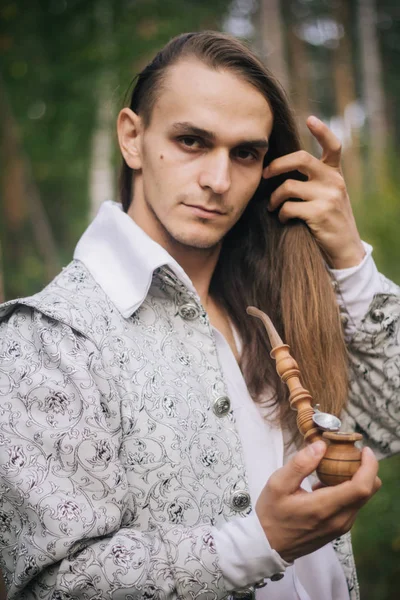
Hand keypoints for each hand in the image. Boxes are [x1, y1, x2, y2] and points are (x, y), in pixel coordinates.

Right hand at [255, 441, 380, 562]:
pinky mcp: (339, 529)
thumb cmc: (271, 513)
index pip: (361, 487)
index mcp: (324, 507)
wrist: (269, 545)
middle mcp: (339, 519)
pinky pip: (354, 505)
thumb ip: (300, 464)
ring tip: (336, 466)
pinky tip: (328, 483)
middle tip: (349, 453)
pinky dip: (350, 490)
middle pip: (369, 491)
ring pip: (363, 498)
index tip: (364, 450)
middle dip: (366, 469)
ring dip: (358, 479)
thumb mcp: (278, 484)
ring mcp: (341, 526)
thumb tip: (321, 446)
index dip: (369, 466)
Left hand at [264, 116, 364, 268]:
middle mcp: (334, 181)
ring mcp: (328, 196)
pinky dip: (281, 214)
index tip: (310, 119)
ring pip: (287, 186)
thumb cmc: (328, 221)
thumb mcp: (328, 196)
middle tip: (265, 174)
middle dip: (276, 165)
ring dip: (274, 198)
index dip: (322, 131)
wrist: (344, 249)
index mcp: (335, 174)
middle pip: (300, 159)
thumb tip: (279, 169)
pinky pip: (288, 207)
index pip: (333, 146)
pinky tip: (284, 219)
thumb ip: (313, 181)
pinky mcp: (319, 213)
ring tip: (273, 207)